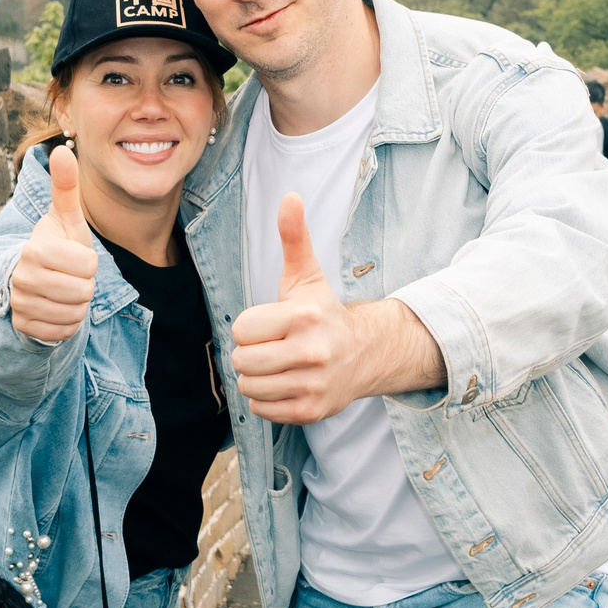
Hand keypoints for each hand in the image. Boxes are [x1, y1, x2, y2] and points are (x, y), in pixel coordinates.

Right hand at [9, 146, 96, 342]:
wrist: (32, 279)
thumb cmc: (56, 246)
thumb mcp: (65, 218)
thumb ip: (66, 187)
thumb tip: (62, 149)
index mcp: (35, 249)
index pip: (88, 265)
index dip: (89, 262)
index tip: (74, 257)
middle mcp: (22, 278)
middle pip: (82, 291)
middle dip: (84, 285)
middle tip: (70, 276)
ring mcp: (20, 304)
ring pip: (74, 314)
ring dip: (77, 304)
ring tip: (63, 290)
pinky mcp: (23, 327)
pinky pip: (64, 332)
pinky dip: (67, 323)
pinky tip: (57, 309)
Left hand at [231, 193, 369, 424]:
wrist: (365, 354)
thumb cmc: (323, 313)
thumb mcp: (306, 276)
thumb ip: (294, 238)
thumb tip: (289, 197)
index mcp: (304, 316)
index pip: (242, 329)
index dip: (251, 327)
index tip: (271, 325)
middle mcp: (311, 352)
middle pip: (242, 361)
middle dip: (251, 354)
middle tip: (272, 347)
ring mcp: (312, 384)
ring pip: (249, 387)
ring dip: (257, 378)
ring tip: (278, 365)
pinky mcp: (311, 410)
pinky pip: (262, 410)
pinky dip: (267, 400)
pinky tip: (286, 383)